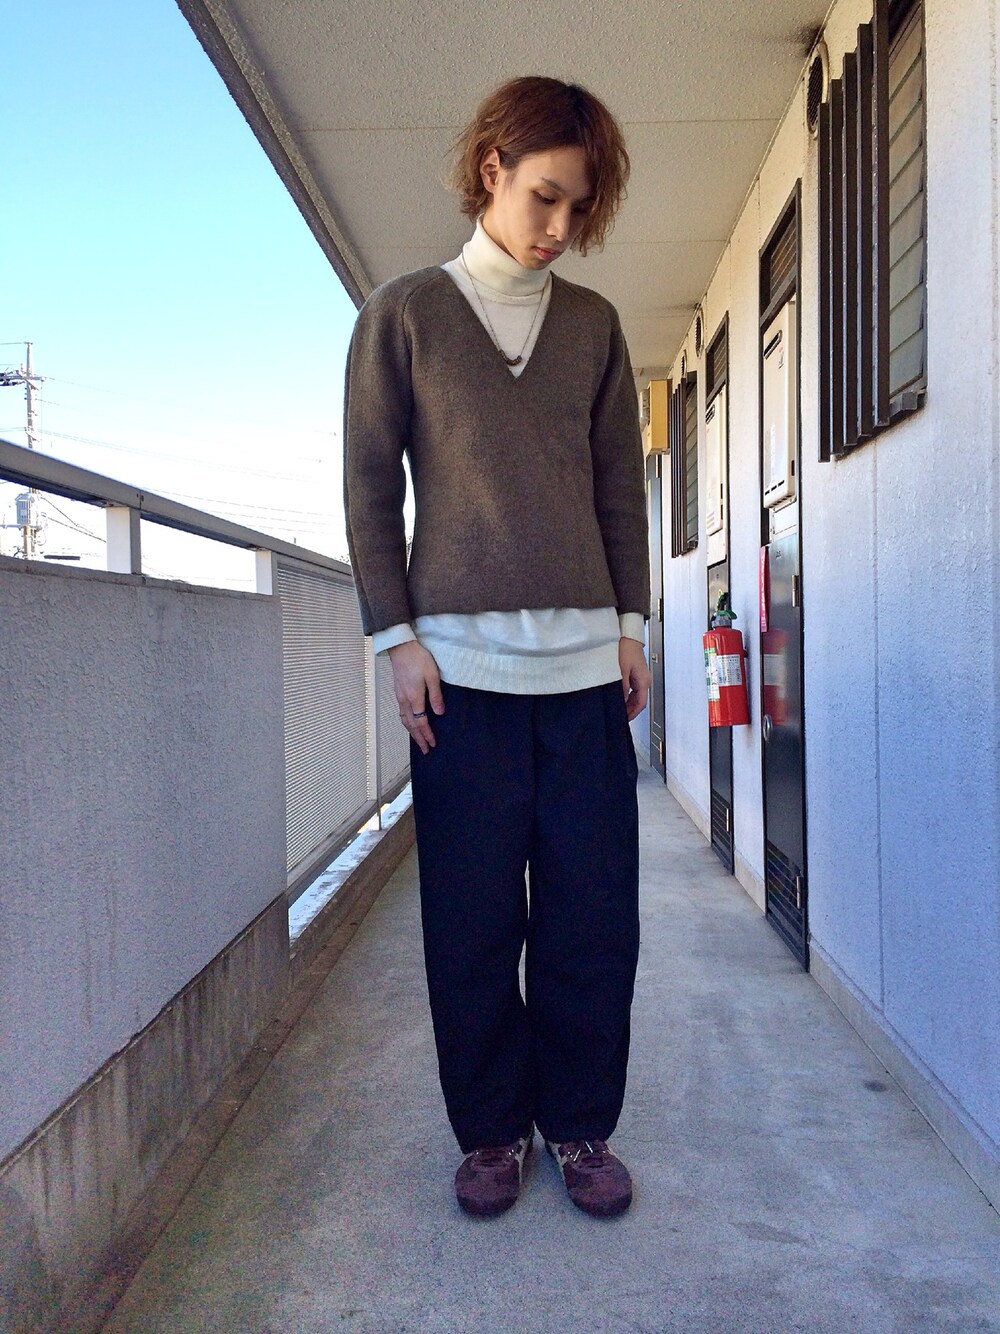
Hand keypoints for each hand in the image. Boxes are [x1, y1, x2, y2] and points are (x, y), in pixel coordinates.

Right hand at [387, 639, 444, 754]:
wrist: (401, 647)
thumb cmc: (419, 659)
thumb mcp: (432, 676)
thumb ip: (436, 696)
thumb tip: (439, 713)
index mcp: (414, 698)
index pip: (421, 722)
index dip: (427, 734)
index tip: (432, 744)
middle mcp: (404, 700)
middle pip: (411, 725)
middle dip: (419, 738)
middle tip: (425, 750)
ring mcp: (399, 696)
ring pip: (404, 720)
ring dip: (412, 732)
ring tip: (418, 740)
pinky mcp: (398, 692)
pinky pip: (402, 713)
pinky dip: (407, 722)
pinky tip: (410, 723)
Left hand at [619, 637, 650, 721]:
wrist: (628, 636)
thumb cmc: (626, 649)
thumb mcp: (621, 670)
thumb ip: (622, 686)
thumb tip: (621, 700)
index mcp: (643, 681)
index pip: (641, 703)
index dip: (633, 713)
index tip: (624, 719)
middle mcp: (644, 680)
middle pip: (638, 701)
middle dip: (629, 710)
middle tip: (618, 716)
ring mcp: (640, 677)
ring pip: (635, 696)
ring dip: (627, 703)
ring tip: (617, 708)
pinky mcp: (635, 674)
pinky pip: (632, 689)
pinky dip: (626, 696)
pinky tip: (617, 697)